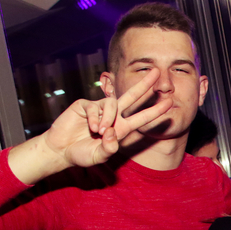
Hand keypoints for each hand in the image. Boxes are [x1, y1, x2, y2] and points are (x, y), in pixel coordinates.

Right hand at [45, 69, 172, 168]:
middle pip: (132, 97)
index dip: (155, 110)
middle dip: (144, 85)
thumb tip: (112, 132)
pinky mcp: (85, 105)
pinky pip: (95, 107)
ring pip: (112, 104)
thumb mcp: (99, 156)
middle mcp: (113, 117)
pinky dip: (94, 118)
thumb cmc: (82, 154)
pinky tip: (90, 127)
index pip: (142, 117)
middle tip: (156, 72)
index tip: (169, 102)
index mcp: (121, 129)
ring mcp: (99, 109)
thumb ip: (109, 148)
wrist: (61, 150)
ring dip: (108, 118)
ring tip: (99, 132)